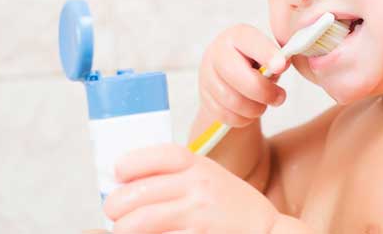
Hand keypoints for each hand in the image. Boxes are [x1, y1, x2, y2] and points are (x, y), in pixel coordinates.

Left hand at [102, 143, 278, 232]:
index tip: (118, 173)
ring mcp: (197, 213)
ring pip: (140, 221)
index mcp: (198, 165)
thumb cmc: (233, 206)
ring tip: (124, 229)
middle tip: (115, 212)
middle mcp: (197, 185)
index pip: (156, 156)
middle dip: (116, 205)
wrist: (266, 231)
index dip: (130, 163)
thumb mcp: (209, 177)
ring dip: (123, 228)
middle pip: (137, 192)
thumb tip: (130, 181)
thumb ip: (177, 175)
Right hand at [198, 24, 289, 128]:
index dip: (266, 54)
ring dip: (255, 108)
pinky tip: (250, 112)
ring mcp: (207, 74)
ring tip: (264, 105)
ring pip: (232, 99)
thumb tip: (282, 64)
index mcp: (237, 36)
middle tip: (280, 97)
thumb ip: (278, 58)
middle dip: (263, 91)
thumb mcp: (269, 56)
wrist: (232, 80)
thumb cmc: (256, 64)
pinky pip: (225, 114)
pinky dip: (242, 119)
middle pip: (237, 74)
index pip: (250, 42)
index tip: (281, 66)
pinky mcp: (204, 96)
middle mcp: (218, 52)